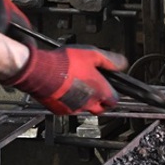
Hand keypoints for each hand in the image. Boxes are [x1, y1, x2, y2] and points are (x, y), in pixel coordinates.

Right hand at [1, 45, 126, 114]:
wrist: (42, 71)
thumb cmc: (66, 63)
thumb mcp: (92, 54)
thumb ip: (109, 60)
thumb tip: (122, 63)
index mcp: (100, 91)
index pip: (114, 100)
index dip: (112, 94)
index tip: (109, 87)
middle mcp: (89, 103)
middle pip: (100, 108)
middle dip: (99, 100)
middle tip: (93, 88)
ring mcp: (74, 109)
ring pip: (84, 108)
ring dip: (83, 99)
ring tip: (76, 84)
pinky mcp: (60, 111)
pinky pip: (69, 108)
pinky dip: (68, 101)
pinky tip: (64, 88)